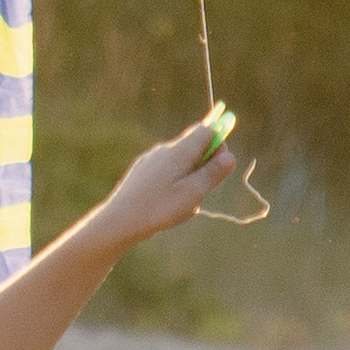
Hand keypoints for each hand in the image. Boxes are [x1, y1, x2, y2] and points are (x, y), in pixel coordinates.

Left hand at [99, 111, 239, 244]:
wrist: (119, 220)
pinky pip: (167, 170)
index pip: (206, 130)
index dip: (219, 143)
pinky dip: (174, 182)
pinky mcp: (142, 171)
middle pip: (194, 145)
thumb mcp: (193, 193)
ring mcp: (151, 159)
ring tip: (180, 202)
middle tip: (199, 191)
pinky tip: (166, 203)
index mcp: (179, 150)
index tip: (220, 166)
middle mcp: (164, 149)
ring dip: (189, 177)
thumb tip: (230, 156)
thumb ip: (212, 173)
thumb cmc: (159, 208)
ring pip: (181, 161)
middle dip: (204, 165)